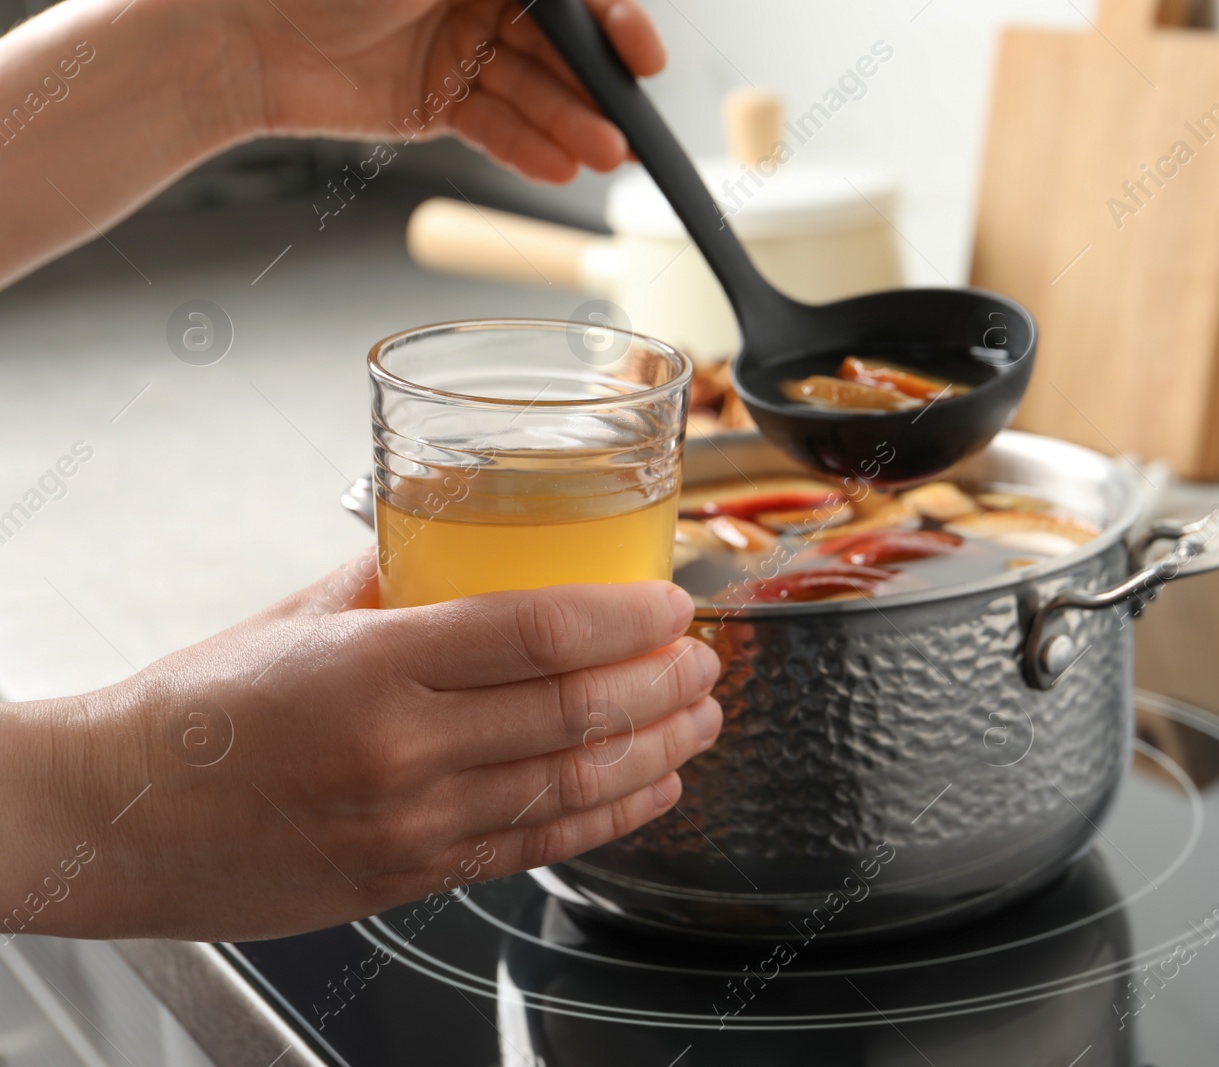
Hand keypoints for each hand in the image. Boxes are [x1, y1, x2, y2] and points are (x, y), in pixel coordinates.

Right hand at [1, 553, 720, 941]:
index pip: (539, 631)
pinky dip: (606, 817)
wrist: (117, 816)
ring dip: (655, 751)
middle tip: (702, 661)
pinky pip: (533, 845)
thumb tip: (467, 541)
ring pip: (569, 785)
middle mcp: (403, 750)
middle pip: (575, 712)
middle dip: (661, 685)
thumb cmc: (198, 709)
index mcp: (374, 665)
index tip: (672, 605)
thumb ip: (396, 577)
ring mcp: (411, 823)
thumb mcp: (298, 616)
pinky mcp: (411, 876)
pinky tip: (650, 791)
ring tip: (699, 721)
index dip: (627, 618)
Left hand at [230, 0, 664, 180]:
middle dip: (597, 91)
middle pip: (562, 49)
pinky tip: (559, 169)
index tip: (643, 57)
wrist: (237, 32)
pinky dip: (527, 151)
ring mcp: (461, 54)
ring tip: (600, 158)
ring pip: (533, 94)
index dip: (614, 23)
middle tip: (630, 132)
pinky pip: (496, 130)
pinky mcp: (438, 107)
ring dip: (570, 127)